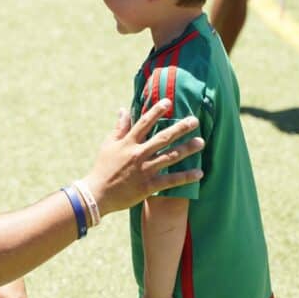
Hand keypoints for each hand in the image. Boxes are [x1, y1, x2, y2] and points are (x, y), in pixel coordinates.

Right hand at [84, 99, 203, 216]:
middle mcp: (138, 154)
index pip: (144, 123)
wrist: (97, 195)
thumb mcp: (109, 144)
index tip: (168, 102)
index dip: (156, 111)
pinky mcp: (148, 186)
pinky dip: (186, 177)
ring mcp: (144, 170)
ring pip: (170, 157)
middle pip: (163, 138)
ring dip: (187, 149)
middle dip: (180, 128)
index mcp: (128, 143)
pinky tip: (199, 173)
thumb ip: (120, 127)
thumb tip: (124, 109)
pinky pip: (171, 181)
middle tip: (194, 120)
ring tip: (201, 142)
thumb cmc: (103, 168)